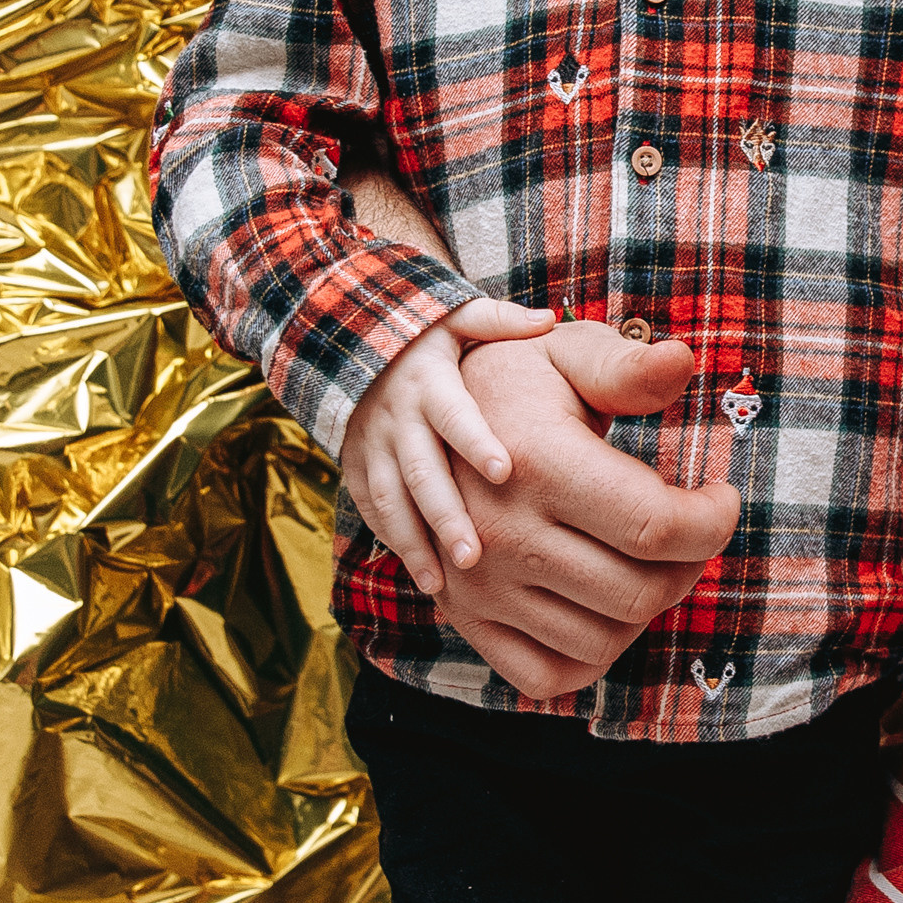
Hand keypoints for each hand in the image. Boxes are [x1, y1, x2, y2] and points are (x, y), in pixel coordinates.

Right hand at [339, 296, 557, 596]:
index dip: (476, 440)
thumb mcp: (457, 319)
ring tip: (441, 583)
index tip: (504, 470)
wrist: (354, 349)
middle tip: (473, 557)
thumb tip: (548, 319)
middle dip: (444, 515)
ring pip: (391, 500)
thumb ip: (499, 321)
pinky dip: (396, 545)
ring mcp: (374, 448)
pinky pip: (374, 512)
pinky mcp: (359, 470)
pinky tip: (426, 581)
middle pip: (420, 471)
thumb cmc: (427, 340)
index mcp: (430, 382)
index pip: (454, 414)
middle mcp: (398, 419)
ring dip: (415, 542)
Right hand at [415, 321, 739, 700]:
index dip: (713, 521)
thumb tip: (683, 360)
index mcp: (536, 465)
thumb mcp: (568, 355)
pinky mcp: (469, 620)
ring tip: (652, 561)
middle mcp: (502, 534)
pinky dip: (593, 657)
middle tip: (691, 531)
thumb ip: (627, 367)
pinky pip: (547, 677)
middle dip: (689, 565)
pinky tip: (610, 607)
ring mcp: (480, 587)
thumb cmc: (518, 384)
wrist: (421, 421)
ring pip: (602, 640)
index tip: (720, 498)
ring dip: (647, 609)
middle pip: (640, 591)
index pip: (658, 525)